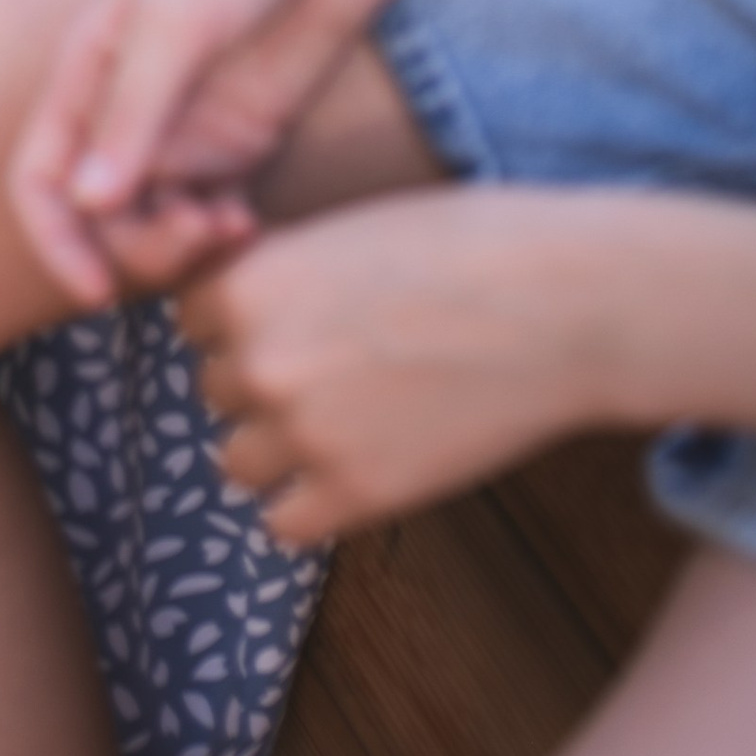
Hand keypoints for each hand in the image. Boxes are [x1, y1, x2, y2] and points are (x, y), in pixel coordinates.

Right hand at [7, 0, 414, 294]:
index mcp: (86, 69)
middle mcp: (128, 106)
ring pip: (156, 223)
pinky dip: (221, 235)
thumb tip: (86, 202)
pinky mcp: (245, 136)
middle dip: (134, 247)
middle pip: (100, 216)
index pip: (38, 178)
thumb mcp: (180, 19)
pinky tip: (250, 226)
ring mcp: (188, 125)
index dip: (55, 241)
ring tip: (227, 231)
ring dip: (180, 246)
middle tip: (192, 239)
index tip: (96, 292)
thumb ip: (135, 113)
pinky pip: (213, 212)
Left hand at [174, 188, 617, 541]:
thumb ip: (279, 273)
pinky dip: (309, 504)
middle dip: (262, 380)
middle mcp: (259, 363)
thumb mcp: (344, 231)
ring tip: (343, 422)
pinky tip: (353, 473)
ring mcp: (305, 434)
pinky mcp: (359, 493)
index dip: (241, 318)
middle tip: (335, 367)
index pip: (194, 319)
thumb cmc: (465, 245)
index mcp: (247, 286)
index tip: (294, 317)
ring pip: (238, 461)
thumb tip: (236, 308)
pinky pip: (286, 523)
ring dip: (277, 447)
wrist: (561, 302)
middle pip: (216, 389)